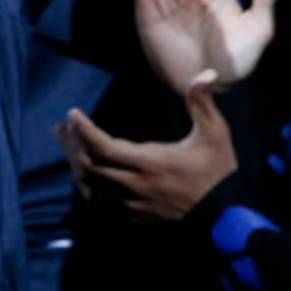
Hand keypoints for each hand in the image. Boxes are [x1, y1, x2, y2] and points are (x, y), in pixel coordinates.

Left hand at [59, 73, 236, 221]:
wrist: (226, 215)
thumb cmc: (219, 171)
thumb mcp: (215, 133)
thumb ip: (203, 102)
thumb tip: (206, 73)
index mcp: (153, 163)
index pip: (104, 147)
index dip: (84, 131)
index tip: (73, 114)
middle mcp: (138, 186)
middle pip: (89, 167)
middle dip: (72, 145)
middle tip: (64, 127)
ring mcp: (134, 204)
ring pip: (90, 188)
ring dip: (76, 166)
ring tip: (70, 146)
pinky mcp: (135, 217)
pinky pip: (100, 204)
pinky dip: (88, 187)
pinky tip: (85, 173)